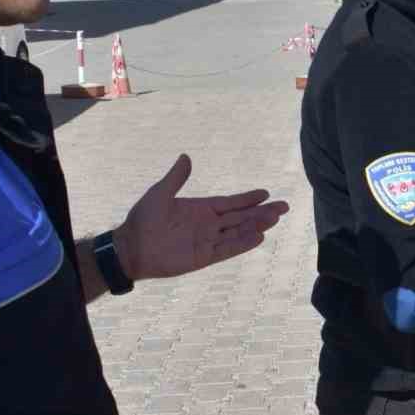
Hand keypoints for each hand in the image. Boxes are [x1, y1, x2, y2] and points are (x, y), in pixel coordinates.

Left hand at [115, 154, 290, 279]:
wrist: (131, 247)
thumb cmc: (142, 219)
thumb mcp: (160, 193)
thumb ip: (176, 178)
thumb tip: (186, 157)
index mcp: (200, 209)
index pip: (230, 203)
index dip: (247, 199)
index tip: (265, 193)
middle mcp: (208, 225)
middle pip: (241, 217)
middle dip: (262, 212)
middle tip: (283, 207)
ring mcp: (207, 241)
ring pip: (238, 232)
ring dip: (256, 226)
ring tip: (275, 219)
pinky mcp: (204, 257)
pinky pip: (227, 249)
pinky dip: (243, 243)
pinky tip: (258, 237)